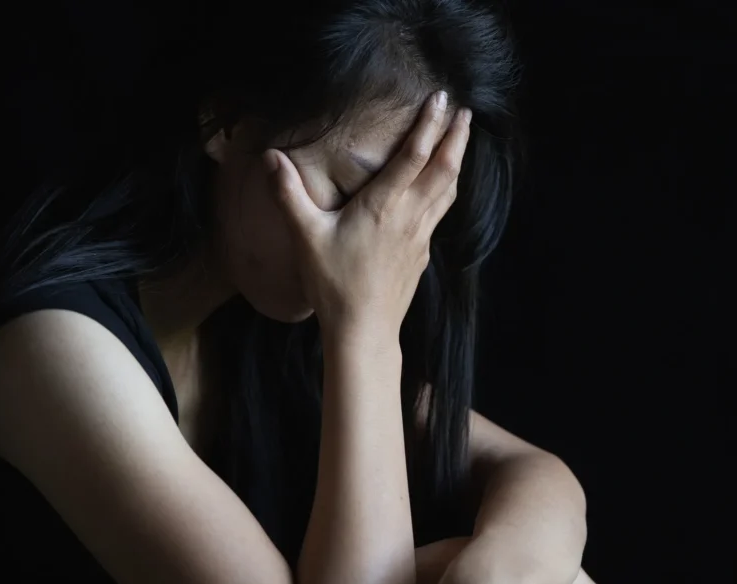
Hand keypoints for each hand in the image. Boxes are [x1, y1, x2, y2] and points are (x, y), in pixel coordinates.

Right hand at [265, 92, 471, 342]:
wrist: (364, 330)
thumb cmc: (334, 284)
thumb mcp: (305, 237)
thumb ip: (289, 194)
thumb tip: (270, 157)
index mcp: (383, 207)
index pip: (413, 156)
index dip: (429, 125)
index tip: (441, 100)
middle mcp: (409, 217)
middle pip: (443, 169)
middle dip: (456, 138)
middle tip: (466, 112)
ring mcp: (419, 236)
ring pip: (447, 190)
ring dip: (457, 160)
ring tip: (464, 139)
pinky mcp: (421, 253)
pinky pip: (441, 211)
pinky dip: (449, 189)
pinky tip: (446, 186)